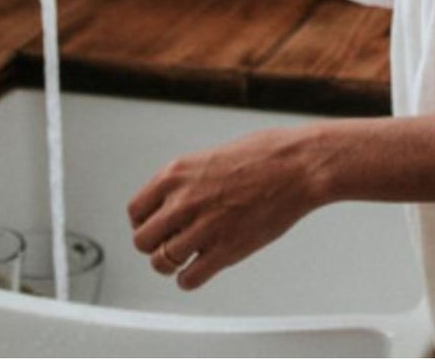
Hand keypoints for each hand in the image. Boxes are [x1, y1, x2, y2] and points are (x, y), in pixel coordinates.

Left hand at [128, 126, 323, 289]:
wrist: (298, 166)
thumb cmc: (265, 155)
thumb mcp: (212, 157)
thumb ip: (188, 181)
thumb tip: (174, 201)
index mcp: (176, 173)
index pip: (135, 211)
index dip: (145, 222)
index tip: (156, 226)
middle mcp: (183, 201)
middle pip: (142, 241)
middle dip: (155, 245)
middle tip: (171, 243)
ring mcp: (203, 227)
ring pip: (162, 263)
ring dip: (172, 264)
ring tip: (187, 257)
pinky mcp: (225, 250)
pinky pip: (188, 279)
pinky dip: (190, 279)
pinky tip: (201, 269)